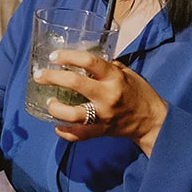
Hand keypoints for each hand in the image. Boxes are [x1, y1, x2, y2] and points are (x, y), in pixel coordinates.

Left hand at [35, 50, 168, 152]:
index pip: (89, 61)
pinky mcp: (101, 131)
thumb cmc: (139, 92)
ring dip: (55, 108)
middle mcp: (107, 96)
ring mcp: (103, 116)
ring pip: (73, 114)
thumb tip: (82, 59)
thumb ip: (106, 66)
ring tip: (49, 102)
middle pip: (75, 84)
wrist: (152, 121)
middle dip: (52, 77)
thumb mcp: (127, 72)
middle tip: (39, 75)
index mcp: (114, 77)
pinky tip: (57, 125)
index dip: (68, 56)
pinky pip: (78, 135)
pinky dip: (65, 132)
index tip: (53, 57)